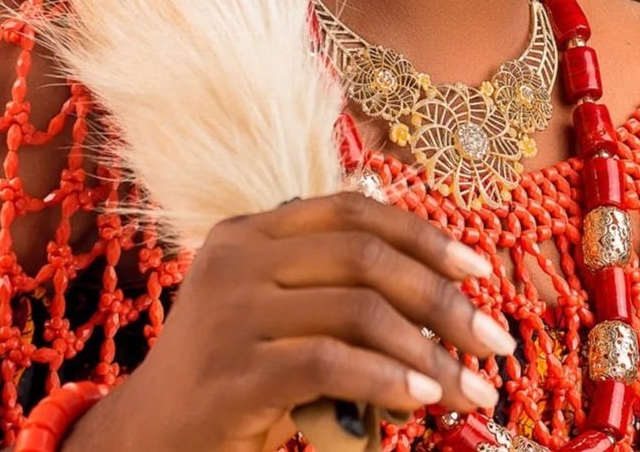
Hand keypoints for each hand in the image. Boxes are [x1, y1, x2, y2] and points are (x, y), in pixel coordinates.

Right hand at [76, 191, 513, 451]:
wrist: (146, 439)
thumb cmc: (228, 374)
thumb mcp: (272, 312)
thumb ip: (329, 284)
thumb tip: (435, 283)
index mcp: (249, 232)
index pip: (351, 211)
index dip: (422, 235)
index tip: (478, 272)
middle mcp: (236, 258)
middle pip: (364, 257)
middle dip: (442, 299)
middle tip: (493, 342)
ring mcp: (229, 314)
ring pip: (356, 310)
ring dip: (430, 352)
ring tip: (472, 389)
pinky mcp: (231, 375)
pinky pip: (329, 364)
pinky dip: (387, 380)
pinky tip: (422, 400)